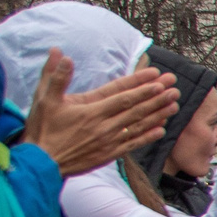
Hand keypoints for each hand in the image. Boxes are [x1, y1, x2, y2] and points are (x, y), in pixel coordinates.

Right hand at [20, 52, 177, 175]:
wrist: (41, 163)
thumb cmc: (42, 130)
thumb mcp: (44, 99)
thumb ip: (54, 76)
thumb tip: (59, 53)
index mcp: (91, 111)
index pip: (122, 95)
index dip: (141, 85)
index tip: (157, 76)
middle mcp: (104, 126)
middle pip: (136, 109)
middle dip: (156, 97)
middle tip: (174, 86)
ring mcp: (109, 141)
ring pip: (138, 125)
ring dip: (158, 114)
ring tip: (175, 104)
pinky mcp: (109, 154)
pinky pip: (133, 144)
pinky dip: (148, 136)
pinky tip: (161, 130)